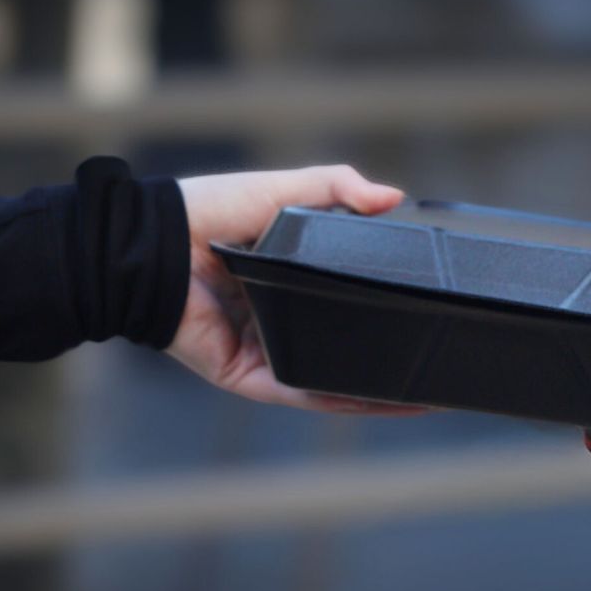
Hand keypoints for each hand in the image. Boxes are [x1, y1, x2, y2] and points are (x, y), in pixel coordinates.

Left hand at [172, 165, 424, 413]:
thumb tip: (393, 196)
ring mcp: (264, 351)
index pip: (342, 299)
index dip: (381, 306)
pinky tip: (381, 402)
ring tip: (424, 394)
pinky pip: (302, 393)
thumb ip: (337, 188)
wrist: (155, 245)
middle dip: (385, 360)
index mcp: (284, 278)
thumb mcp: (282, 191)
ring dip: (375, 391)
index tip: (423, 308)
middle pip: (339, 346)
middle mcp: (276, 318)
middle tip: (434, 363)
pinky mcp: (248, 376)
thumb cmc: (206, 211)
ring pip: (328, 379)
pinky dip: (342, 400)